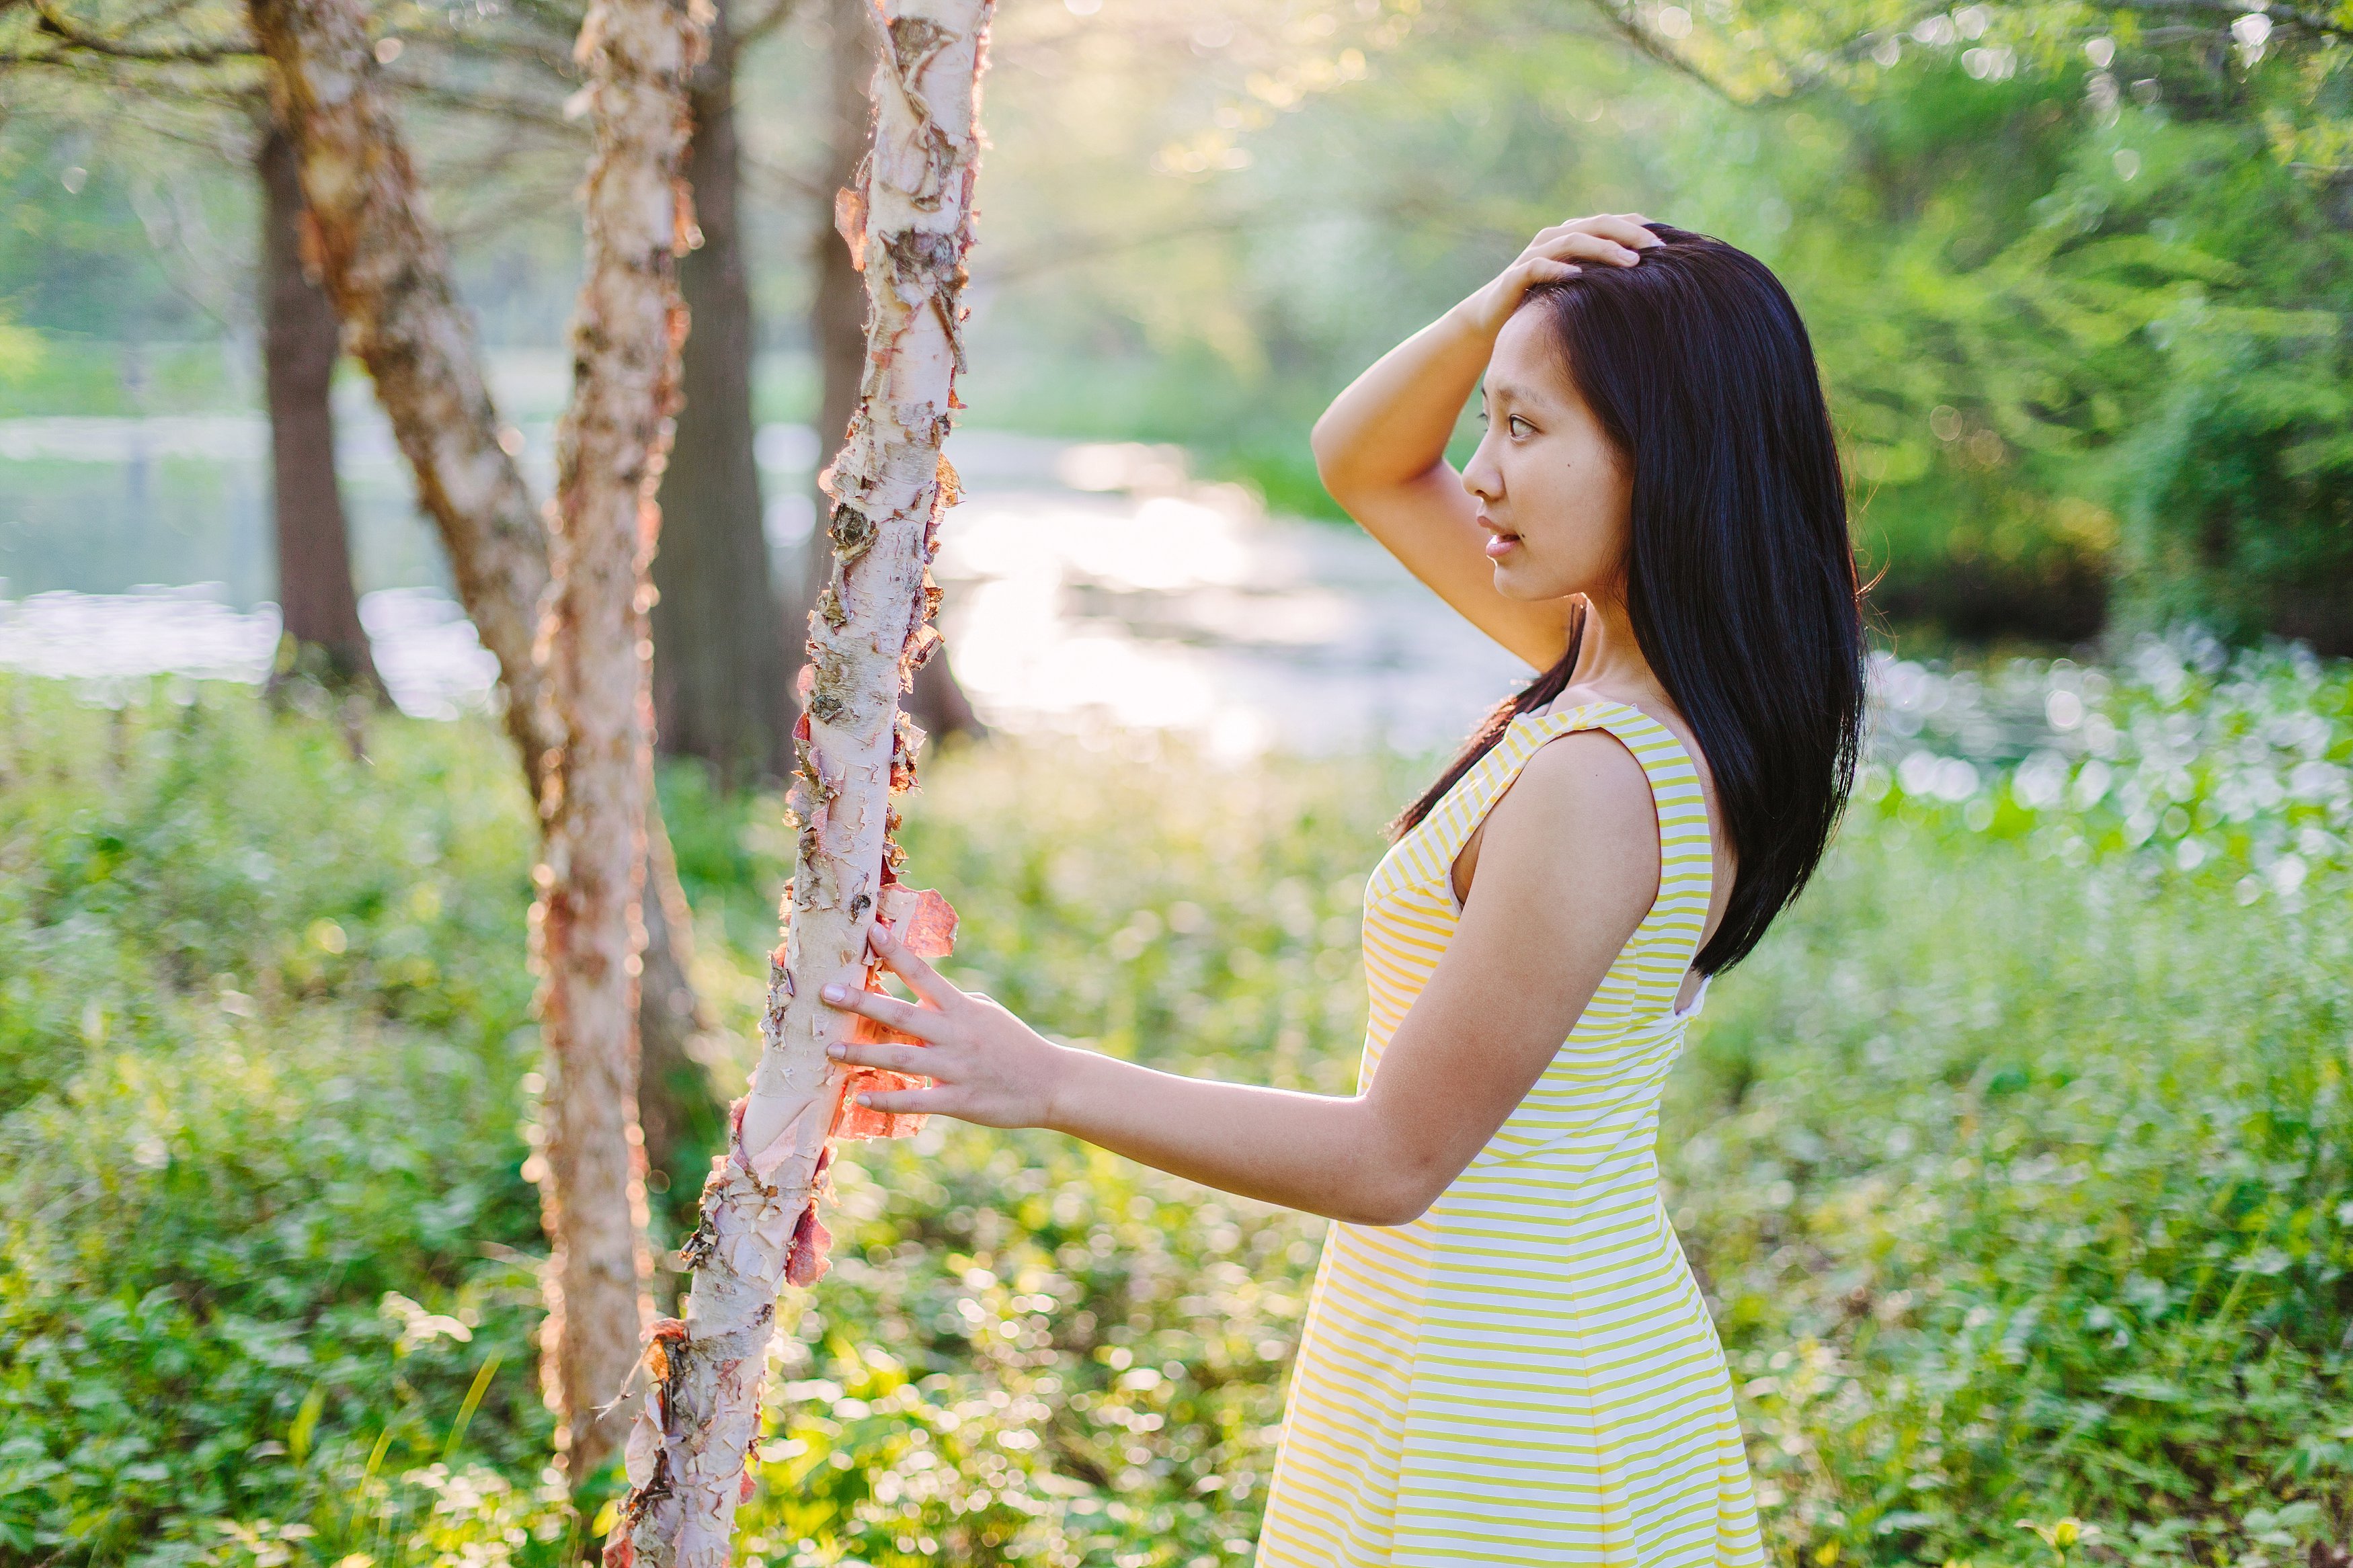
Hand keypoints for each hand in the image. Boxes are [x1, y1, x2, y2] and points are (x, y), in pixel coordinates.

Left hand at [819, 920, 1068, 1129]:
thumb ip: (953, 1005)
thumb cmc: (1015, 1045)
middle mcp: (955, 1035)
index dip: (896, 952)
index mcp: (962, 1008)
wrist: (1051, 1084)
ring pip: (901, 1058)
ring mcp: (956, 1068)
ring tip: (831, 1048)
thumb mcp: (987, 1013)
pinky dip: (888, 1099)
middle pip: (901, 1014)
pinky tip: (860, 1096)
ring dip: (863, 1052)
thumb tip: (921, 997)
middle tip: (827, 992)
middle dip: (862, 1002)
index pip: (924, 974)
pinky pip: (916, 1101)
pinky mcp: (959, 1100)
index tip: (871, 932)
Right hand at [1458, 213, 1661, 335]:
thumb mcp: (1580, 287)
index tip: (1670, 243)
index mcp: (1573, 235)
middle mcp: (1554, 237)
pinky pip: (1538, 267)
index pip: (1612, 222)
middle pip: (1597, 225)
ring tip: (1630, 263)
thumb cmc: (1544, 303)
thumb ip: (1606, 276)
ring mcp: (1534, 254)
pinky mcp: (1515, 276)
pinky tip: (1579, 277)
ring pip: (1572, 242)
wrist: (1491, 319)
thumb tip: (1653, 281)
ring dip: (1603, 250)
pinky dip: (1558, 269)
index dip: (1640, 227)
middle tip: (1657, 249)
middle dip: (1629, 234)